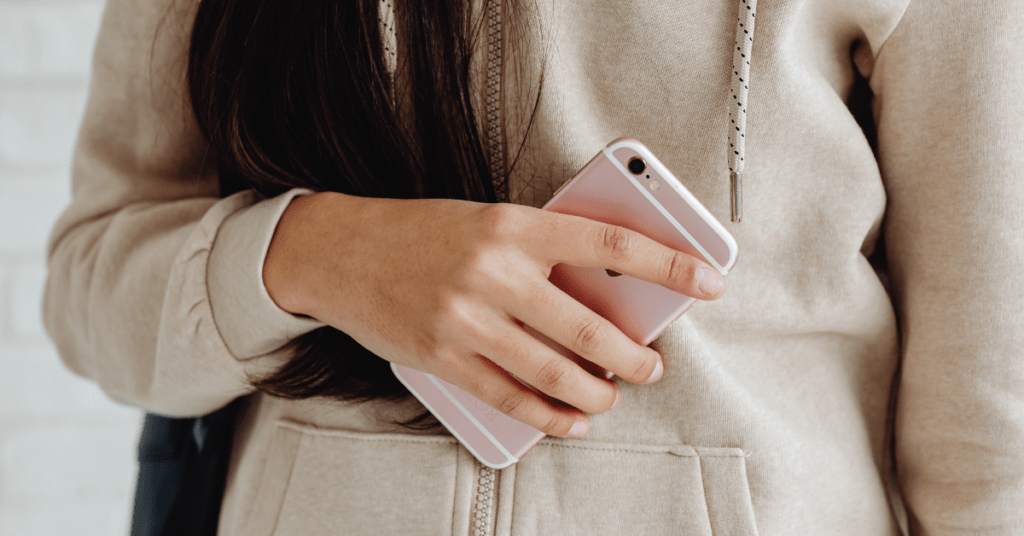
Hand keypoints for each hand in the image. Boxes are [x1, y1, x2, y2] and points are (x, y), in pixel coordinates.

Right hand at [263, 192, 725, 436]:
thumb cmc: (424, 231)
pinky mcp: (443, 357)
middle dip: (634, 356)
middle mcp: (494, 271)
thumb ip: (542, 249)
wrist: (340, 250)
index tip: (710, 279)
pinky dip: (549, 417)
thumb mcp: (489, 220)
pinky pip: (510, 398)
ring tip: (614, 395)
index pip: (610, 244)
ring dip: (597, 392)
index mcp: (515, 225)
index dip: (668, 264)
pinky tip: (571, 421)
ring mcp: (466, 318)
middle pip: (588, 327)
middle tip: (653, 366)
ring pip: (553, 371)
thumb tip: (604, 292)